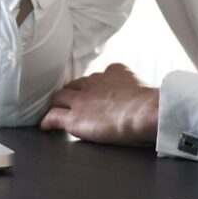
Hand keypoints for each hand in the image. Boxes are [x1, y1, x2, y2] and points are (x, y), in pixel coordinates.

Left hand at [40, 63, 158, 145]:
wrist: (144, 111)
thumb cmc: (151, 105)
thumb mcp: (145, 88)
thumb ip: (137, 89)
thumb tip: (146, 100)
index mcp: (114, 72)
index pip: (99, 76)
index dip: (94, 86)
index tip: (94, 92)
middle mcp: (95, 81)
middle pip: (75, 84)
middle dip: (72, 92)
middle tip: (70, 102)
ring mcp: (82, 99)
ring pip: (60, 97)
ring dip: (57, 104)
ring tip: (54, 111)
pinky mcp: (74, 117)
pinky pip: (53, 116)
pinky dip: (48, 120)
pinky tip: (46, 126)